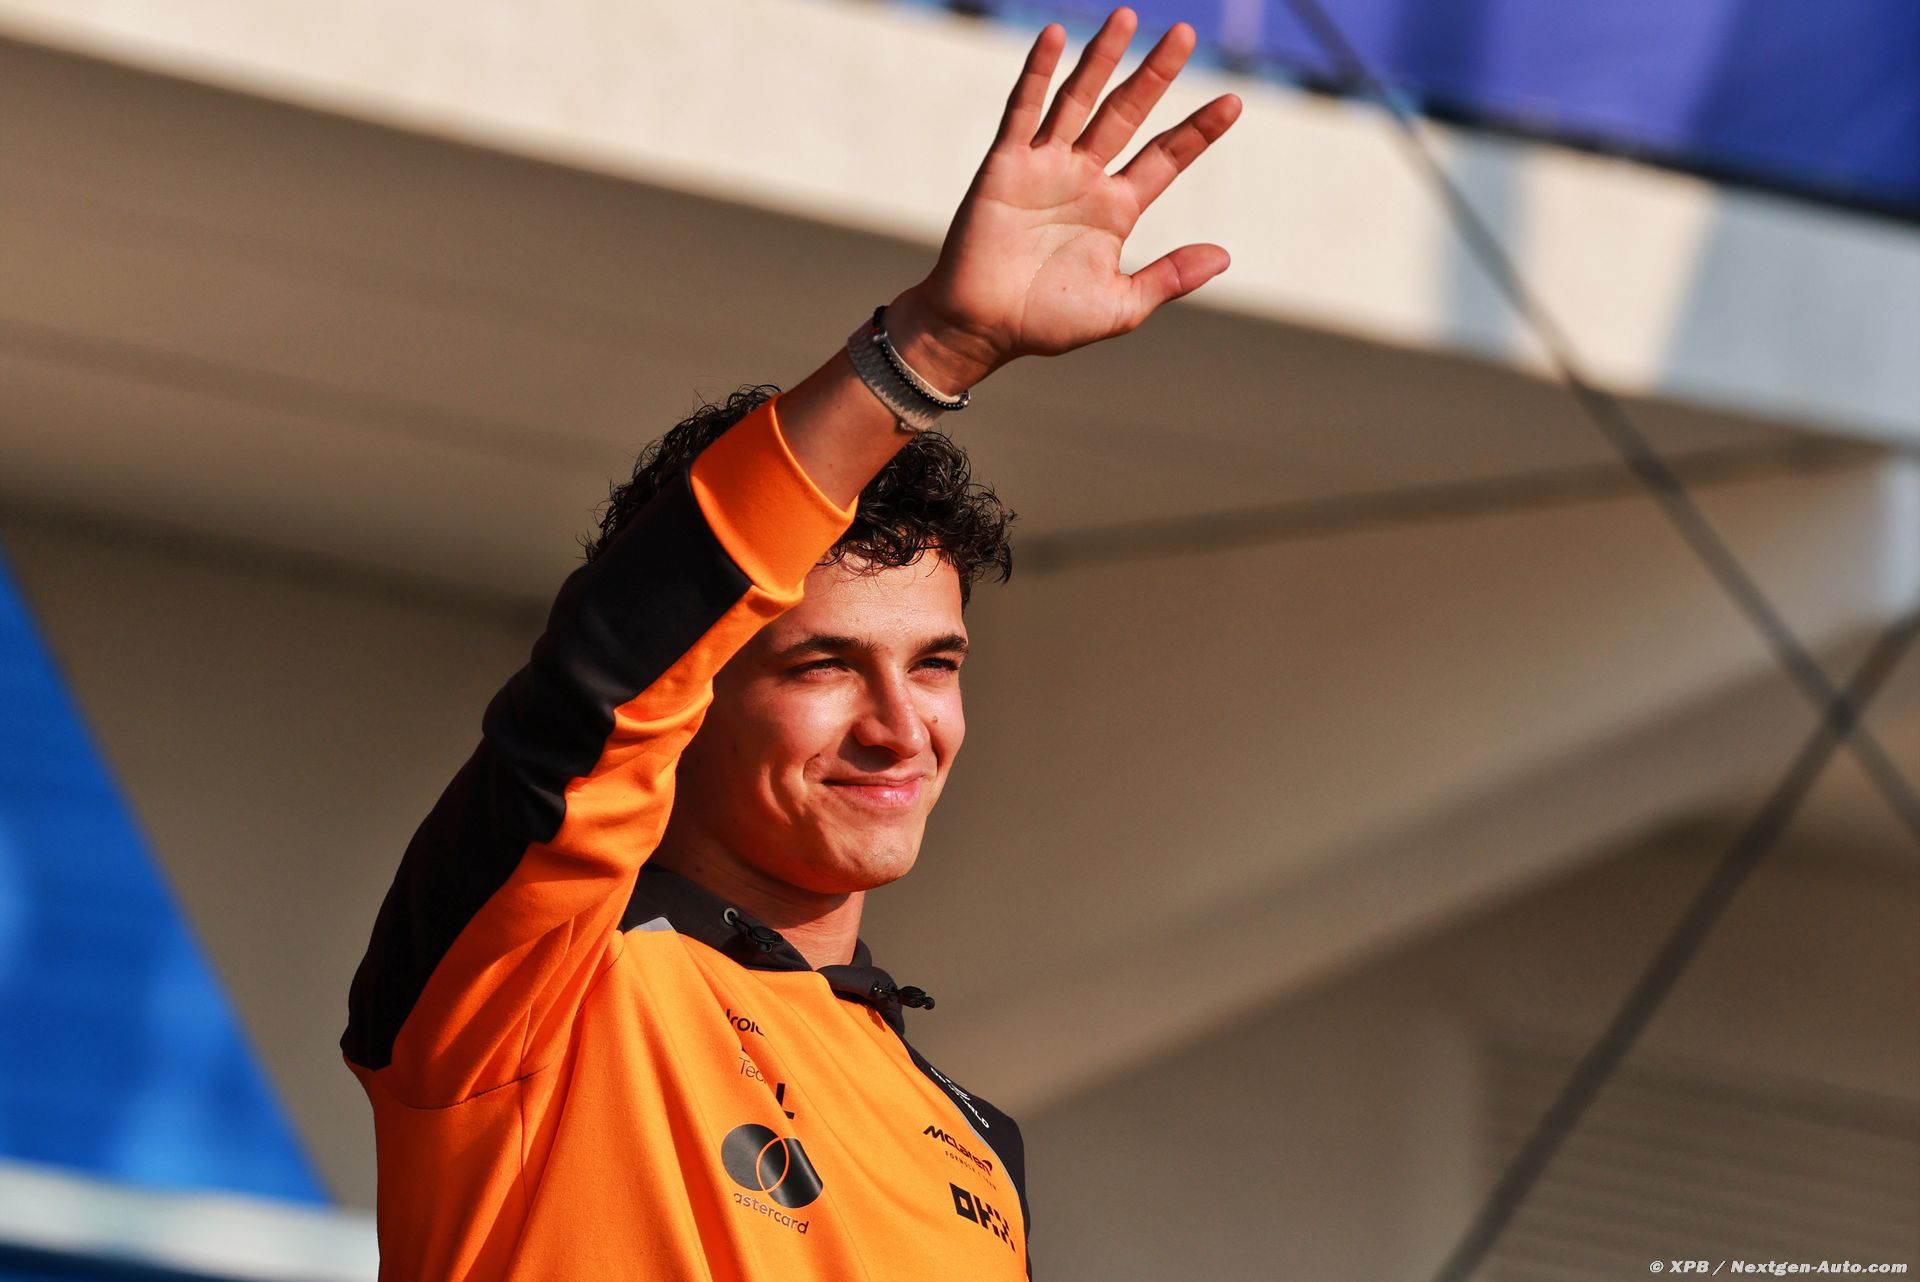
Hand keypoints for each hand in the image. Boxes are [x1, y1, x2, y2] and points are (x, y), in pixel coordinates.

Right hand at [888, 8, 1241, 389]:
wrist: (981, 328)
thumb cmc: (1046, 322)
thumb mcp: (1121, 306)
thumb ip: (1170, 277)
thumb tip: (1224, 256)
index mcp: (1115, 210)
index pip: (1165, 158)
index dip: (1199, 131)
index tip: (1234, 102)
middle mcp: (1084, 179)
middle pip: (1128, 114)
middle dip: (1155, 75)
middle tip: (1186, 35)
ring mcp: (1044, 166)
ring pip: (1080, 100)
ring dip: (1102, 59)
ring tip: (1128, 18)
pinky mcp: (1006, 164)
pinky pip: (1024, 109)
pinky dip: (1038, 72)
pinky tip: (1056, 36)